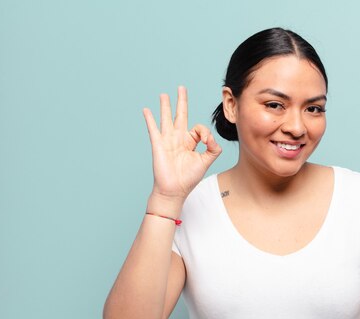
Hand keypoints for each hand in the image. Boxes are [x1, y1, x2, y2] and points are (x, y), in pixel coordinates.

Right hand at [143, 86, 221, 200]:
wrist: (175, 190)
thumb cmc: (189, 178)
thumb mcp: (206, 161)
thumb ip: (213, 148)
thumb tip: (212, 138)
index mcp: (190, 142)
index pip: (198, 128)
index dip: (204, 132)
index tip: (207, 141)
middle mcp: (178, 139)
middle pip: (180, 115)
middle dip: (181, 102)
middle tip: (181, 88)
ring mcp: (167, 141)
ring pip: (166, 119)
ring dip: (165, 106)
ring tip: (164, 94)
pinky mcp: (158, 145)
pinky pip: (153, 129)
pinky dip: (149, 119)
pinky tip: (146, 110)